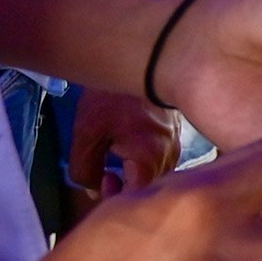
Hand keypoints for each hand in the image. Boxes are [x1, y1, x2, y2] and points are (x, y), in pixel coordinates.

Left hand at [61, 85, 178, 200]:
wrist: (137, 62)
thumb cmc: (109, 98)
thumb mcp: (85, 135)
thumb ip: (84, 171)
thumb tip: (95, 191)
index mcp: (149, 157)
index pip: (136, 197)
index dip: (116, 197)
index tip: (103, 179)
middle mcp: (170, 156)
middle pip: (149, 190)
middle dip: (125, 188)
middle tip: (105, 174)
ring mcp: (177, 147)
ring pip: (156, 178)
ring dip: (136, 177)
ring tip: (117, 161)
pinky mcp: (177, 138)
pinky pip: (162, 163)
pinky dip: (146, 165)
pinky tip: (130, 152)